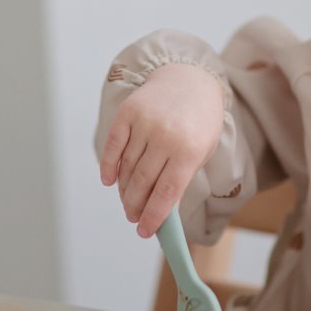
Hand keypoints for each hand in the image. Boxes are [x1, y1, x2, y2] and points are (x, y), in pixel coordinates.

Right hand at [99, 63, 224, 237]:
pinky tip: (109, 181)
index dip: (153, 217)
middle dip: (135, 206)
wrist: (190, 79)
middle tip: (133, 217)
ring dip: (124, 190)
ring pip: (127, 168)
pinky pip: (113, 146)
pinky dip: (108, 166)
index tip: (144, 231)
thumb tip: (161, 211)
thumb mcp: (201, 152)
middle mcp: (165, 137)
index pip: (166, 194)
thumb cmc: (199, 121)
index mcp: (189, 151)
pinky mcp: (128, 113)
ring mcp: (145, 123)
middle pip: (143, 183)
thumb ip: (181, 180)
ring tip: (126, 202)